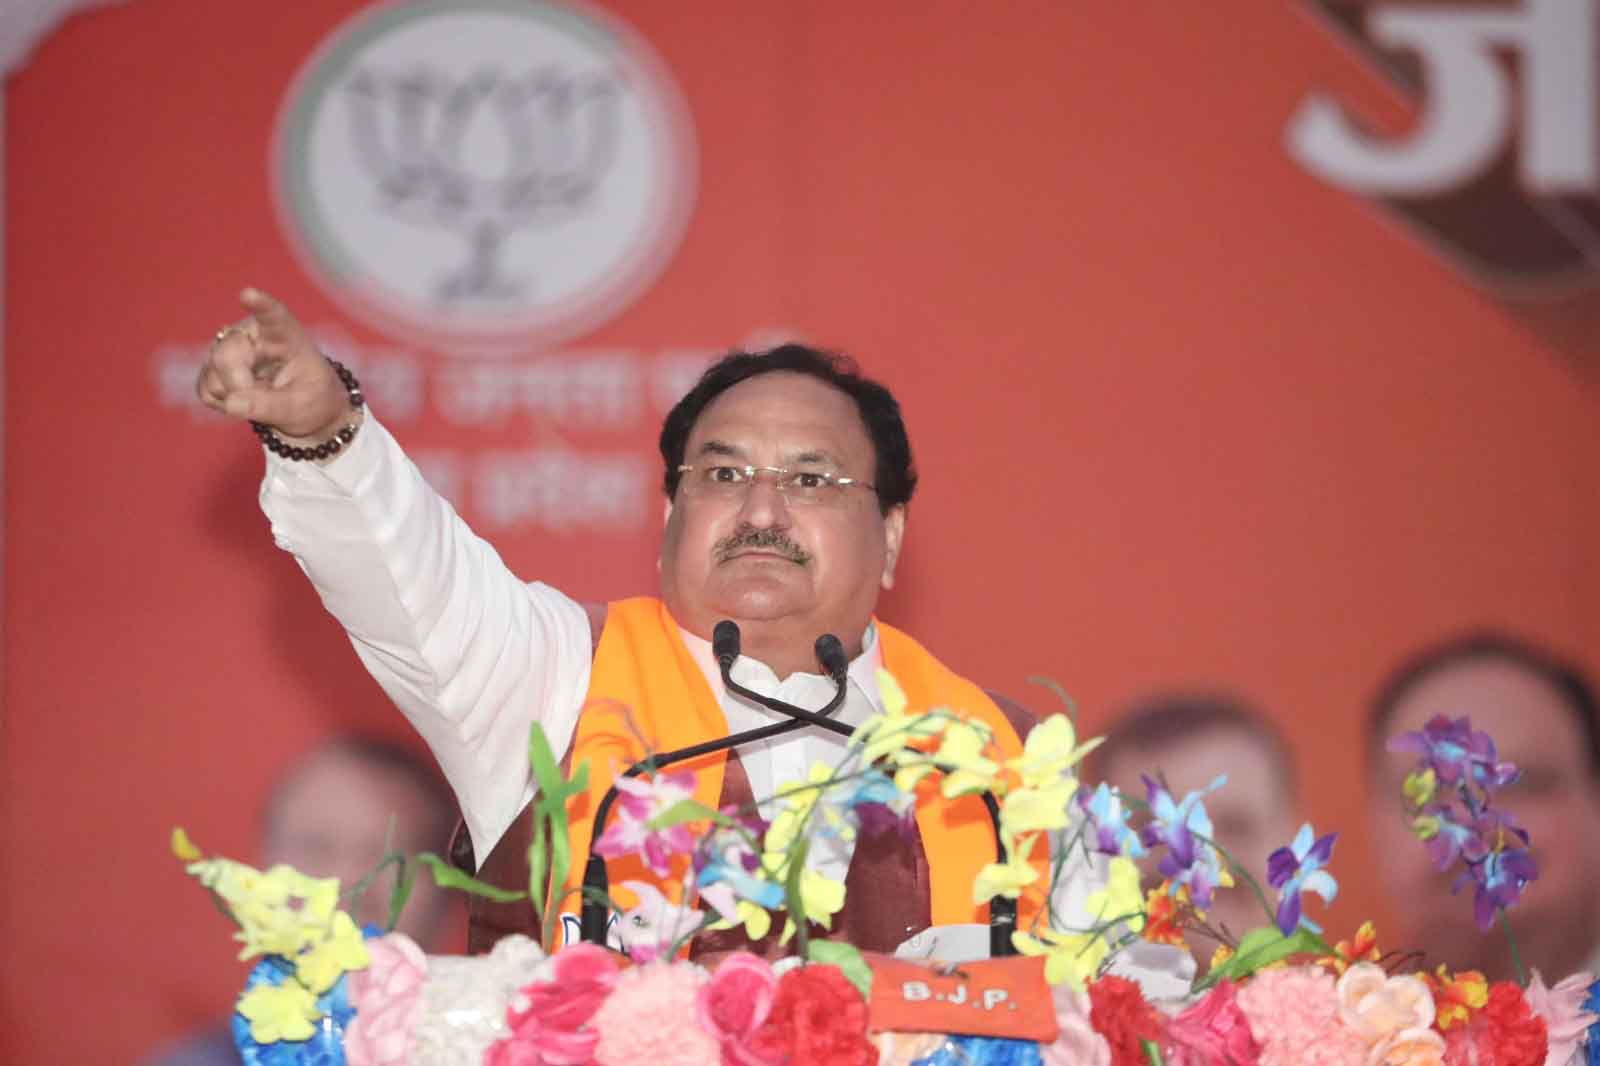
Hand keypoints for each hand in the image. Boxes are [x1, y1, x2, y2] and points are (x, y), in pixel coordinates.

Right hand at [196, 288, 352, 439]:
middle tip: (263, 402)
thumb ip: (270, 405)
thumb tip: (232, 403)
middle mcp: (253, 334)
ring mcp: (231, 348)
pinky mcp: (214, 368)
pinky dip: (223, 402)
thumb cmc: (312, 399)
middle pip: (226, 354)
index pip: (273, 315)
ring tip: (262, 397)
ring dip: (233, 397)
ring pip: (213, 374)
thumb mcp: (302, 406)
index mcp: (285, 335)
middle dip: (238, 385)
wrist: (305, 408)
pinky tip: (244, 400)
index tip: (248, 294)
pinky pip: (205, 388)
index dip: (260, 304)